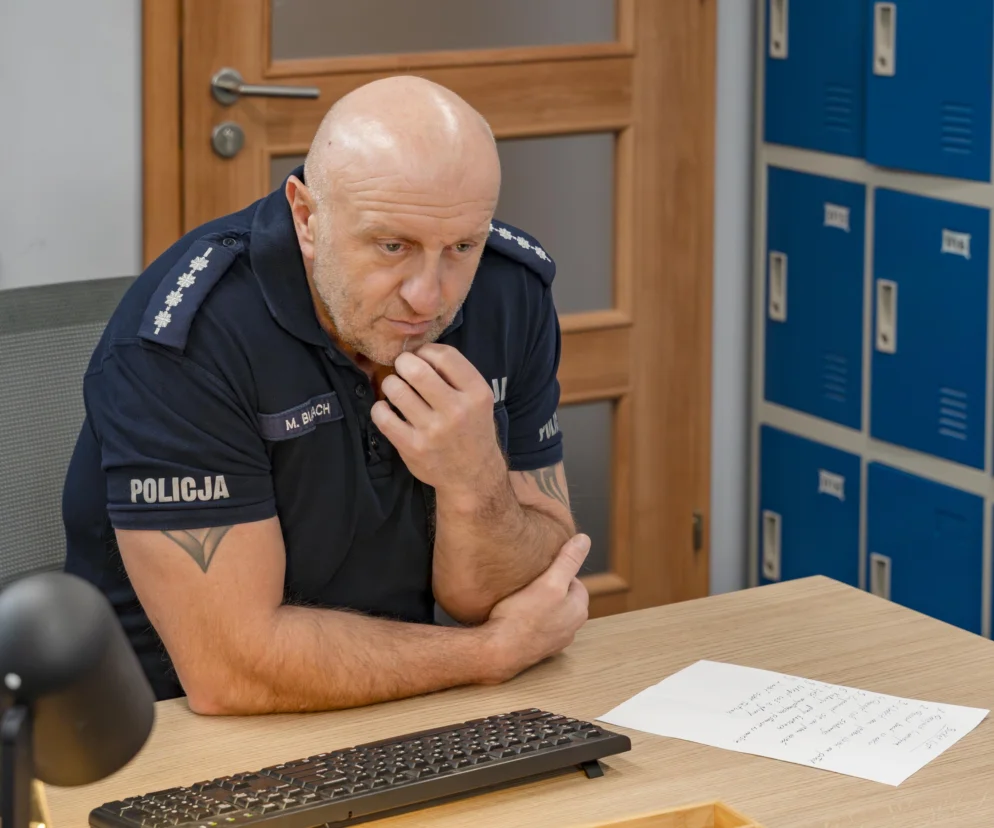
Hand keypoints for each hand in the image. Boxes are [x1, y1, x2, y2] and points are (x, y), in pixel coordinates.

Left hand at [370, 344, 504, 494]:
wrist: (473, 475)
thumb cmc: (471, 429)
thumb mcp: (478, 399)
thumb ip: (456, 375)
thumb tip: (418, 351)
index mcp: (477, 393)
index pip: (444, 355)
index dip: (426, 350)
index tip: (421, 357)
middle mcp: (457, 411)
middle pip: (416, 369)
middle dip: (403, 363)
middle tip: (403, 369)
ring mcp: (433, 431)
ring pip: (396, 389)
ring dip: (391, 383)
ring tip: (395, 388)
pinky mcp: (412, 447)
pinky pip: (383, 416)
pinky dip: (380, 408)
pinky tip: (387, 409)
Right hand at [479, 534, 590, 683]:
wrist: (499, 651)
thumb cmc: (523, 617)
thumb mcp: (549, 582)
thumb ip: (568, 561)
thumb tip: (584, 540)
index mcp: (579, 610)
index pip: (575, 582)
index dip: (557, 572)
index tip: (540, 569)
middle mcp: (571, 629)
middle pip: (563, 598)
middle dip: (549, 588)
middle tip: (529, 581)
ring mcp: (554, 642)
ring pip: (550, 613)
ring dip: (539, 605)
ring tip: (520, 597)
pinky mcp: (536, 649)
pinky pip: (536, 628)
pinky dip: (529, 620)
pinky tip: (515, 616)